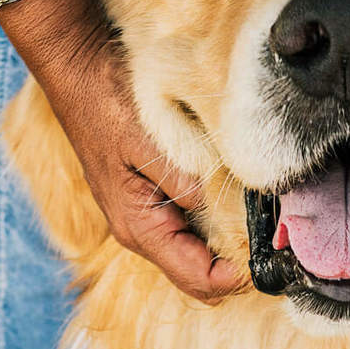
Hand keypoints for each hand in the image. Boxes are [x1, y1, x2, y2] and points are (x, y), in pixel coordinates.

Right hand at [22, 0, 244, 302]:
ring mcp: (143, 219)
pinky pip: (187, 234)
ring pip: (193, 259)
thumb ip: (178, 180)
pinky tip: (236, 212)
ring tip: (260, 233)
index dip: (233, 277)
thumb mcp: (145, 140)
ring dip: (226, 254)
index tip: (265, 259)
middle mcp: (139, 231)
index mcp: (139, 226)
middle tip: (272, 252)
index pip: (194, 277)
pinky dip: (214, 233)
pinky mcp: (148, 202)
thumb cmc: (107, 100)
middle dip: (233, 273)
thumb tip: (209, 205)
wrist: (77, 69)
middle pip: (195, 279)